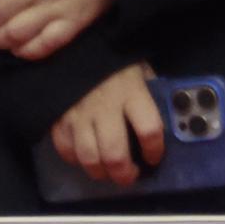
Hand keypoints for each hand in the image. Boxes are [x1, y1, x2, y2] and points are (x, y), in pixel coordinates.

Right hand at [50, 63, 164, 187]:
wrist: (71, 46)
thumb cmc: (114, 60)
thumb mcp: (141, 69)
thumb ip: (150, 93)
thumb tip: (166, 117)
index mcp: (132, 93)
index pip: (149, 130)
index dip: (155, 150)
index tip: (155, 158)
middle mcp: (105, 108)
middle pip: (115, 153)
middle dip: (124, 174)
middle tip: (130, 177)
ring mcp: (79, 115)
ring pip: (88, 158)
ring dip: (100, 173)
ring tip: (109, 174)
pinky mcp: (58, 118)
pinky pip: (65, 149)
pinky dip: (75, 161)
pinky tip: (86, 160)